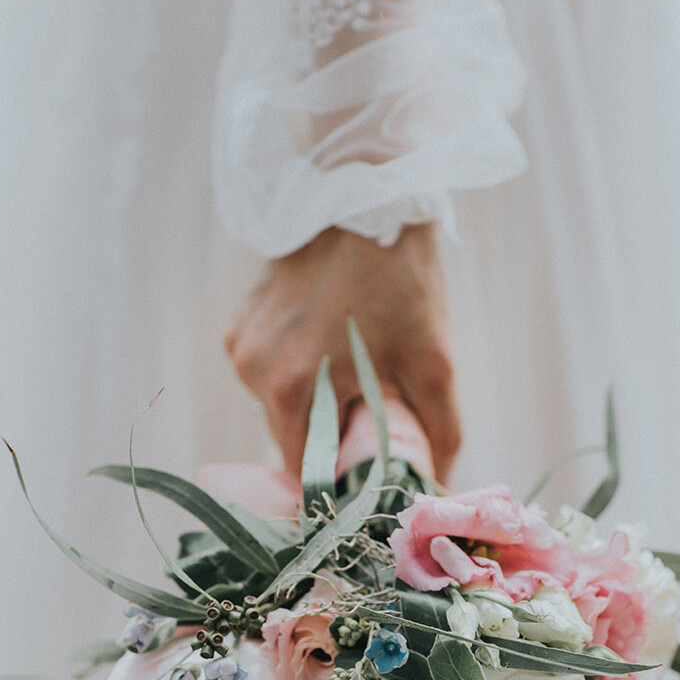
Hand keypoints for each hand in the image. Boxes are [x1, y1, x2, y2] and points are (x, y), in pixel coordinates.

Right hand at [225, 224, 460, 481]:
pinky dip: (299, 374)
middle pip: (294, 444)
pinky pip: (269, 375)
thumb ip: (439, 435)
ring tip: (354, 369)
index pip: (308, 476)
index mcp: (292, 391)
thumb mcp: (434, 364)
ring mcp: (242, 348)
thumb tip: (436, 487)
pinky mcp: (240, 327)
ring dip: (316, 406)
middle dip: (334, 441)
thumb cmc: (402, 278)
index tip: (369, 476)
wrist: (367, 191)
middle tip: (374, 413)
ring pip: (281, 410)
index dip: (341, 484)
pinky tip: (330, 343)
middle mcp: (254, 374)